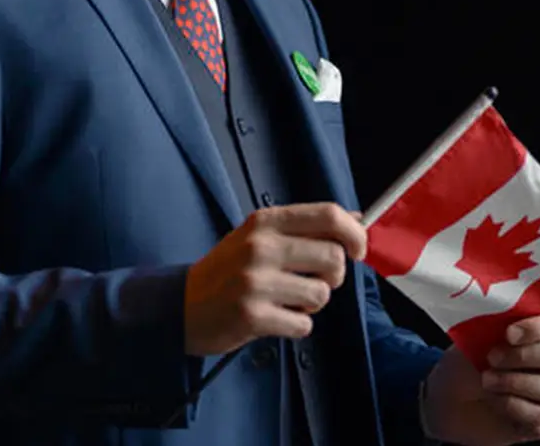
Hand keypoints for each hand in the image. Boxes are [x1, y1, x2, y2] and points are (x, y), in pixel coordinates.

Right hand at [183, 202, 365, 355]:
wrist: (181, 304)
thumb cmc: (227, 270)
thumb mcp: (258, 236)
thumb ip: (303, 227)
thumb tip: (355, 219)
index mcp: (264, 221)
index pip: (328, 215)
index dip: (354, 233)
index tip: (358, 249)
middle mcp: (260, 246)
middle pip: (334, 257)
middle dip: (334, 276)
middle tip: (315, 281)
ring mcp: (255, 281)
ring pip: (321, 294)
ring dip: (311, 304)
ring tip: (287, 300)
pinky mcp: (252, 315)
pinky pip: (304, 325)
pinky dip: (296, 326)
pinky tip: (274, 317)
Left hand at [423, 312, 539, 444]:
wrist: (446, 400)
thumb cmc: (465, 363)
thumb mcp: (475, 337)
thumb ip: (495, 324)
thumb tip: (505, 315)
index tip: (509, 333)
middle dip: (523, 355)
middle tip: (491, 357)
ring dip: (513, 381)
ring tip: (485, 379)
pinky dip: (512, 406)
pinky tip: (493, 400)